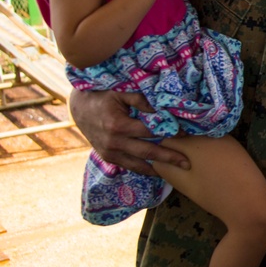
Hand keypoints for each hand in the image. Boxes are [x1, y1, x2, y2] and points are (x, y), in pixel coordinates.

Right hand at [69, 89, 189, 174]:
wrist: (79, 108)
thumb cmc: (103, 98)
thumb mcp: (122, 94)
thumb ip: (142, 100)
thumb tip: (162, 109)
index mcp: (119, 125)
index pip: (151, 131)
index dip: (168, 132)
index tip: (184, 134)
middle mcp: (114, 142)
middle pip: (148, 152)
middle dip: (168, 158)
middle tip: (186, 163)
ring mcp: (110, 152)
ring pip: (138, 164)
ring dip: (158, 169)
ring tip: (175, 172)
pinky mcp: (107, 157)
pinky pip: (128, 165)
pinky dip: (143, 169)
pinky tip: (157, 171)